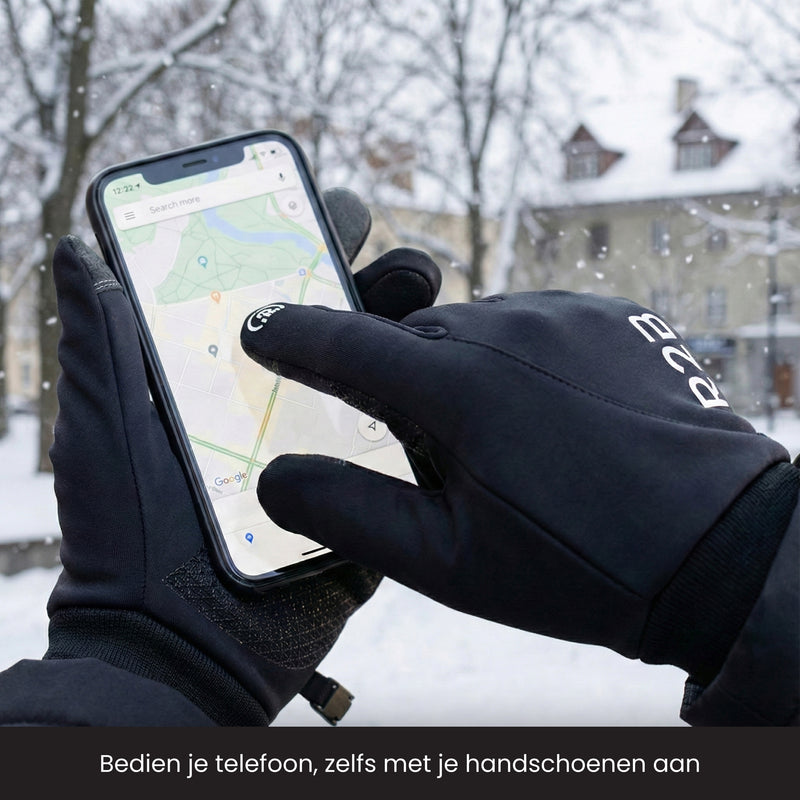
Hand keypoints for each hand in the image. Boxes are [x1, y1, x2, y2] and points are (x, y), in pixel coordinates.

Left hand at [44, 189, 440, 724]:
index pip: (268, 294)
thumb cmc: (127, 535)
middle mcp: (281, 404)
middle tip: (404, 255)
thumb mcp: (104, 426)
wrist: (176, 646)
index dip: (298, 242)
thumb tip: (77, 246)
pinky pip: (405, 451)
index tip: (326, 203)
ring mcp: (328, 450)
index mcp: (224, 378)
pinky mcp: (365, 498)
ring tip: (441, 301)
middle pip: (337, 328)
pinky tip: (460, 379)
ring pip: (383, 380)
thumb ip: (100, 340)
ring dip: (414, 338)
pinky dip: (431, 415)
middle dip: (372, 280)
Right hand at [241, 289, 797, 685]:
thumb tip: (275, 477)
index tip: (260, 327)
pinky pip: (533, 325)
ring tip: (509, 443)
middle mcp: (508, 327)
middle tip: (433, 449)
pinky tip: (553, 416)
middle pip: (411, 340)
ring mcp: (564, 313)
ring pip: (473, 330)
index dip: (290, 334)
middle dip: (399, 383)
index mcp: (457, 386)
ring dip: (465, 373)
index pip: (342, 342)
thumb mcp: (447, 562)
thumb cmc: (576, 565)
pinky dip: (520, 360)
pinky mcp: (607, 314)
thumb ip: (348, 514)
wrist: (718, 550)